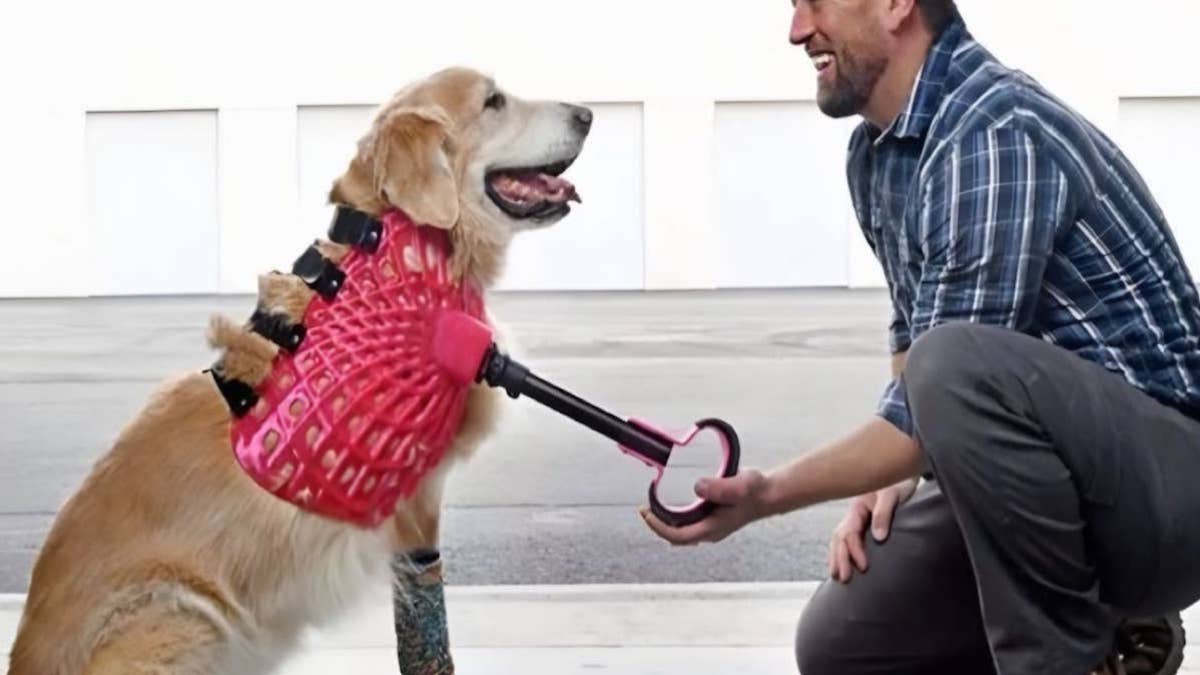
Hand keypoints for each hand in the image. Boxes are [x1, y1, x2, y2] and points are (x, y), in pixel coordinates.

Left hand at [639, 470, 769, 545]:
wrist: (768, 493)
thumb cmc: (754, 492)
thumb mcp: (739, 486)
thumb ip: (720, 488)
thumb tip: (698, 487)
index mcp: (713, 528)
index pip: (679, 536)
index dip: (659, 527)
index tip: (646, 514)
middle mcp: (709, 531)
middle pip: (676, 536)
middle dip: (657, 524)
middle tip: (643, 509)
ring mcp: (710, 527)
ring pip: (681, 530)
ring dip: (665, 520)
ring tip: (652, 505)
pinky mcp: (711, 519)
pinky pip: (687, 522)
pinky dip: (675, 515)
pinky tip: (670, 502)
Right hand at [828, 477, 917, 582]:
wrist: (903, 473)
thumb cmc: (898, 483)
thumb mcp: (891, 496)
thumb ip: (883, 515)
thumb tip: (879, 537)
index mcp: (857, 507)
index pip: (849, 533)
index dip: (854, 551)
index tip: (863, 567)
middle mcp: (854, 515)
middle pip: (839, 538)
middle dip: (839, 558)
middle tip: (843, 578)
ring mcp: (857, 520)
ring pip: (840, 540)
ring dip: (837, 557)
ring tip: (837, 575)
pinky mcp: (864, 524)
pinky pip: (848, 539)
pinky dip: (842, 551)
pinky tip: (843, 563)